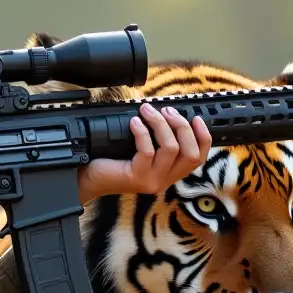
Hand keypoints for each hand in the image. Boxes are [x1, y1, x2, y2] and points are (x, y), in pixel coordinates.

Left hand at [77, 103, 212, 203]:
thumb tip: (168, 112)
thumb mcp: (142, 150)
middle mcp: (165, 180)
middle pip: (191, 153)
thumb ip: (159, 139)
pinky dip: (142, 132)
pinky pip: (147, 150)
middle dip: (182, 126)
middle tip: (167, 110)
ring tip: (147, 110)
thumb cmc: (114, 160)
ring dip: (161, 124)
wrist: (90, 177)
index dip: (203, 137)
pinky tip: (134, 122)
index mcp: (170, 173)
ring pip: (171, 148)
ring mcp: (152, 181)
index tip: (196, 118)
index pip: (199, 159)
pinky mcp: (137, 177)